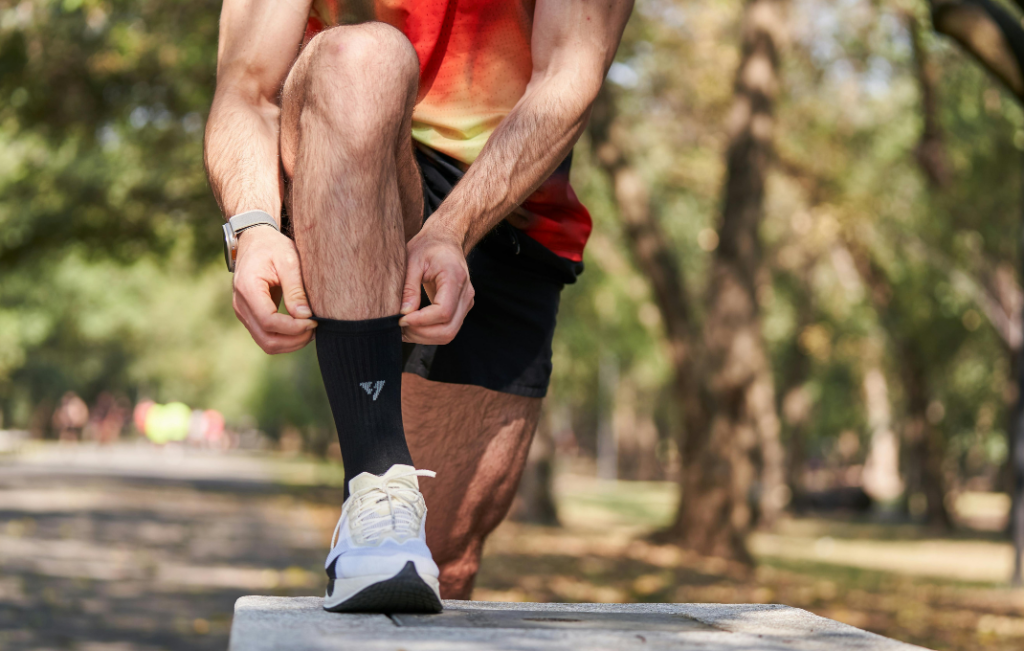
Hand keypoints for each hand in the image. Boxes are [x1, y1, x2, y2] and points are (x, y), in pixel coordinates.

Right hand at [232, 226, 316, 353]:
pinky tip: (301, 329)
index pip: (269, 321)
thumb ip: (295, 289)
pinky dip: (285, 339)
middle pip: (267, 339)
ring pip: (266, 343)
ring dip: (291, 343)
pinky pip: (266, 337)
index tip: (314, 321)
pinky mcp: (250, 316)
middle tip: (315, 328)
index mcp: (248, 288)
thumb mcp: (288, 261)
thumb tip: (305, 316)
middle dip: (294, 340)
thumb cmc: (273, 247)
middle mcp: (241, 304)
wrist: (255, 240)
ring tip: (310, 330)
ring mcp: (243, 312)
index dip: (293, 328)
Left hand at [399, 225, 474, 343]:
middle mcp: (466, 294)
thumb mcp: (412, 260)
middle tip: (399, 326)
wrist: (445, 241)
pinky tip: (412, 326)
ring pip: (448, 333)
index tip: (400, 319)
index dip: (421, 321)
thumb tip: (404, 313)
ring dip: (424, 337)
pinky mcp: (461, 309)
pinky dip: (429, 334)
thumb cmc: (428, 247)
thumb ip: (409, 287)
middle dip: (421, 333)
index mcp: (455, 278)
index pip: (443, 311)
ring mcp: (466, 303)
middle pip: (448, 329)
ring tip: (403, 328)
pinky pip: (447, 329)